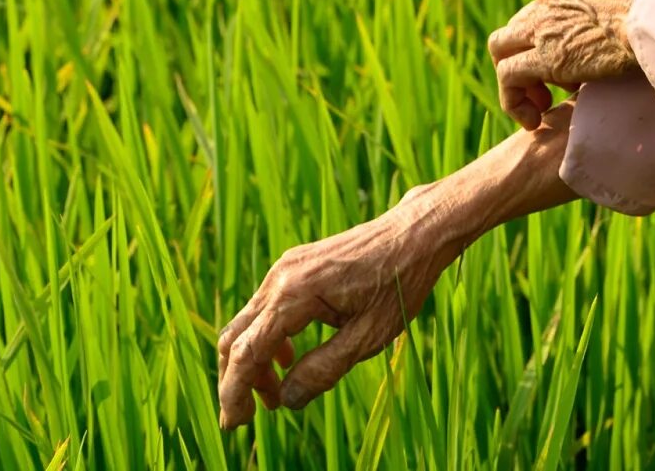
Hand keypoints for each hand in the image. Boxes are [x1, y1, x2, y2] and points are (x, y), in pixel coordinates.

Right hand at [215, 107, 579, 429]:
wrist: (418, 232)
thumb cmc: (400, 281)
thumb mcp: (369, 336)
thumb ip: (324, 369)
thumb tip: (288, 399)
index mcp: (295, 295)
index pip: (247, 353)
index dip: (235, 391)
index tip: (235, 423)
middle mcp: (281, 277)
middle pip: (237, 338)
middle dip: (238, 380)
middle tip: (252, 416)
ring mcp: (286, 267)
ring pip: (248, 322)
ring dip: (253, 361)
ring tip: (275, 394)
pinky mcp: (296, 265)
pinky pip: (266, 307)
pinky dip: (266, 338)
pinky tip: (289, 359)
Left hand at [487, 0, 654, 127]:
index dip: (562, 29)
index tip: (585, 52)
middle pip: (523, 22)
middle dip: (533, 52)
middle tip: (558, 81)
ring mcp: (544, 22)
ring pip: (503, 47)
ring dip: (516, 77)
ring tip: (541, 104)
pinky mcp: (545, 56)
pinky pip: (509, 77)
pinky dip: (514, 100)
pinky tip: (535, 120)